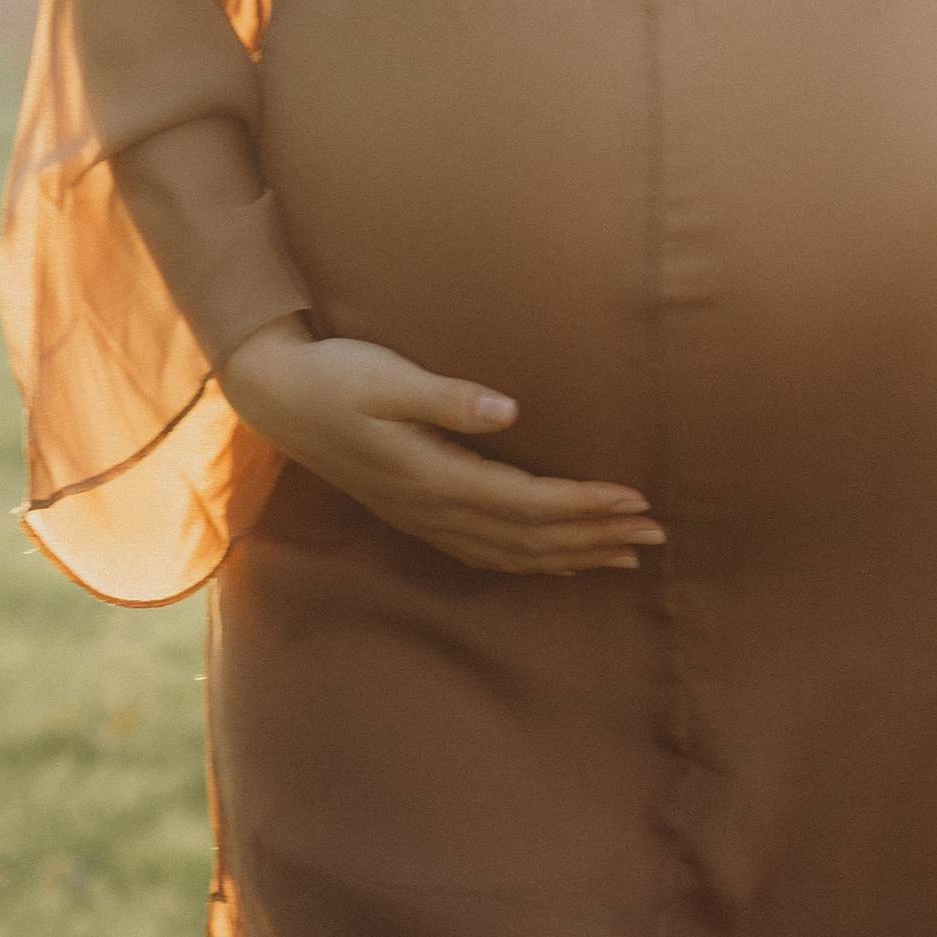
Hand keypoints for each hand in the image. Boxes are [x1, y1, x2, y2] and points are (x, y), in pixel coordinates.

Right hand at [216, 319, 665, 577]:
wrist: (279, 398)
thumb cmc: (337, 376)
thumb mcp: (387, 376)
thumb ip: (447, 397)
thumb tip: (508, 409)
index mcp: (436, 474)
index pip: (528, 502)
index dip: (585, 506)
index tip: (637, 501)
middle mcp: (436, 507)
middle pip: (531, 536)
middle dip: (596, 537)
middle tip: (658, 535)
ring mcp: (426, 516)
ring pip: (514, 552)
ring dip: (573, 554)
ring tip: (626, 556)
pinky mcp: (418, 511)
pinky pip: (487, 553)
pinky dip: (531, 561)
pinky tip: (555, 560)